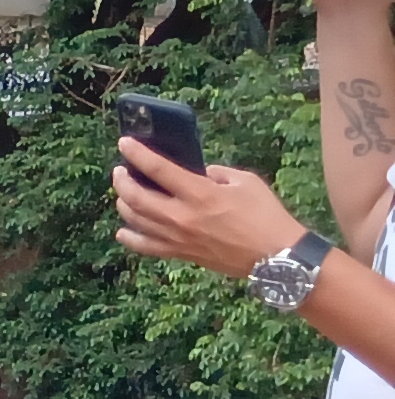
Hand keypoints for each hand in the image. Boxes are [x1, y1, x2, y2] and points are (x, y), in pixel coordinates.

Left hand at [112, 138, 310, 277]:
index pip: (157, 169)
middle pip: (135, 197)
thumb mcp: (246, 182)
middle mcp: (182, 216)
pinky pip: (145, 247)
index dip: (137, 154)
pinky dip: (130, 237)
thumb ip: (216, 173)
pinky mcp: (181, 254)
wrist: (277, 256)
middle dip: (122, 180)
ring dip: (124, 203)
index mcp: (200, 194)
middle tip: (121, 170)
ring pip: (135, 220)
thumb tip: (196, 173)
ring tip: (124, 193)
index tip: (124, 143)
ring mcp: (178, 238)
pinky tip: (124, 230)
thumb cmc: (266, 215)